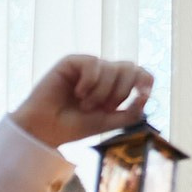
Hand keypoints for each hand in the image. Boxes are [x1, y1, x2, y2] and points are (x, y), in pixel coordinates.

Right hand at [11, 55, 153, 148]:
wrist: (45, 129)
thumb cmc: (74, 127)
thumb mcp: (109, 122)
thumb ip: (131, 112)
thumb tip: (145, 95)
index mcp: (115, 86)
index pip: (140, 74)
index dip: (145, 81)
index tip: (142, 95)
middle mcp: (104, 74)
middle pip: (130, 68)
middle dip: (121, 91)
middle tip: (104, 107)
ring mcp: (88, 67)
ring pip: (112, 68)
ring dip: (101, 92)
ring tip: (85, 105)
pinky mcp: (72, 62)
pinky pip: (93, 63)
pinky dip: (89, 81)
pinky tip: (78, 92)